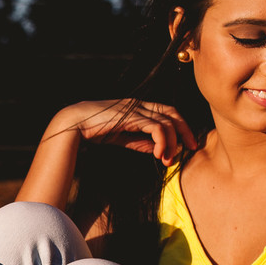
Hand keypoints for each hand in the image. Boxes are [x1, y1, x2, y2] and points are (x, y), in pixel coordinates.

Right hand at [48, 100, 196, 166]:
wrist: (74, 123)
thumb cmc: (94, 130)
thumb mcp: (121, 138)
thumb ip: (139, 142)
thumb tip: (157, 149)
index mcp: (138, 108)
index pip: (167, 113)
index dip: (180, 127)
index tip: (185, 144)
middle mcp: (140, 105)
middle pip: (173, 114)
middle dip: (185, 131)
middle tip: (191, 148)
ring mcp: (136, 109)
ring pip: (167, 122)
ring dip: (172, 143)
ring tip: (167, 160)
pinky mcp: (132, 116)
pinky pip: (157, 128)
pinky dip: (162, 141)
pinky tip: (159, 155)